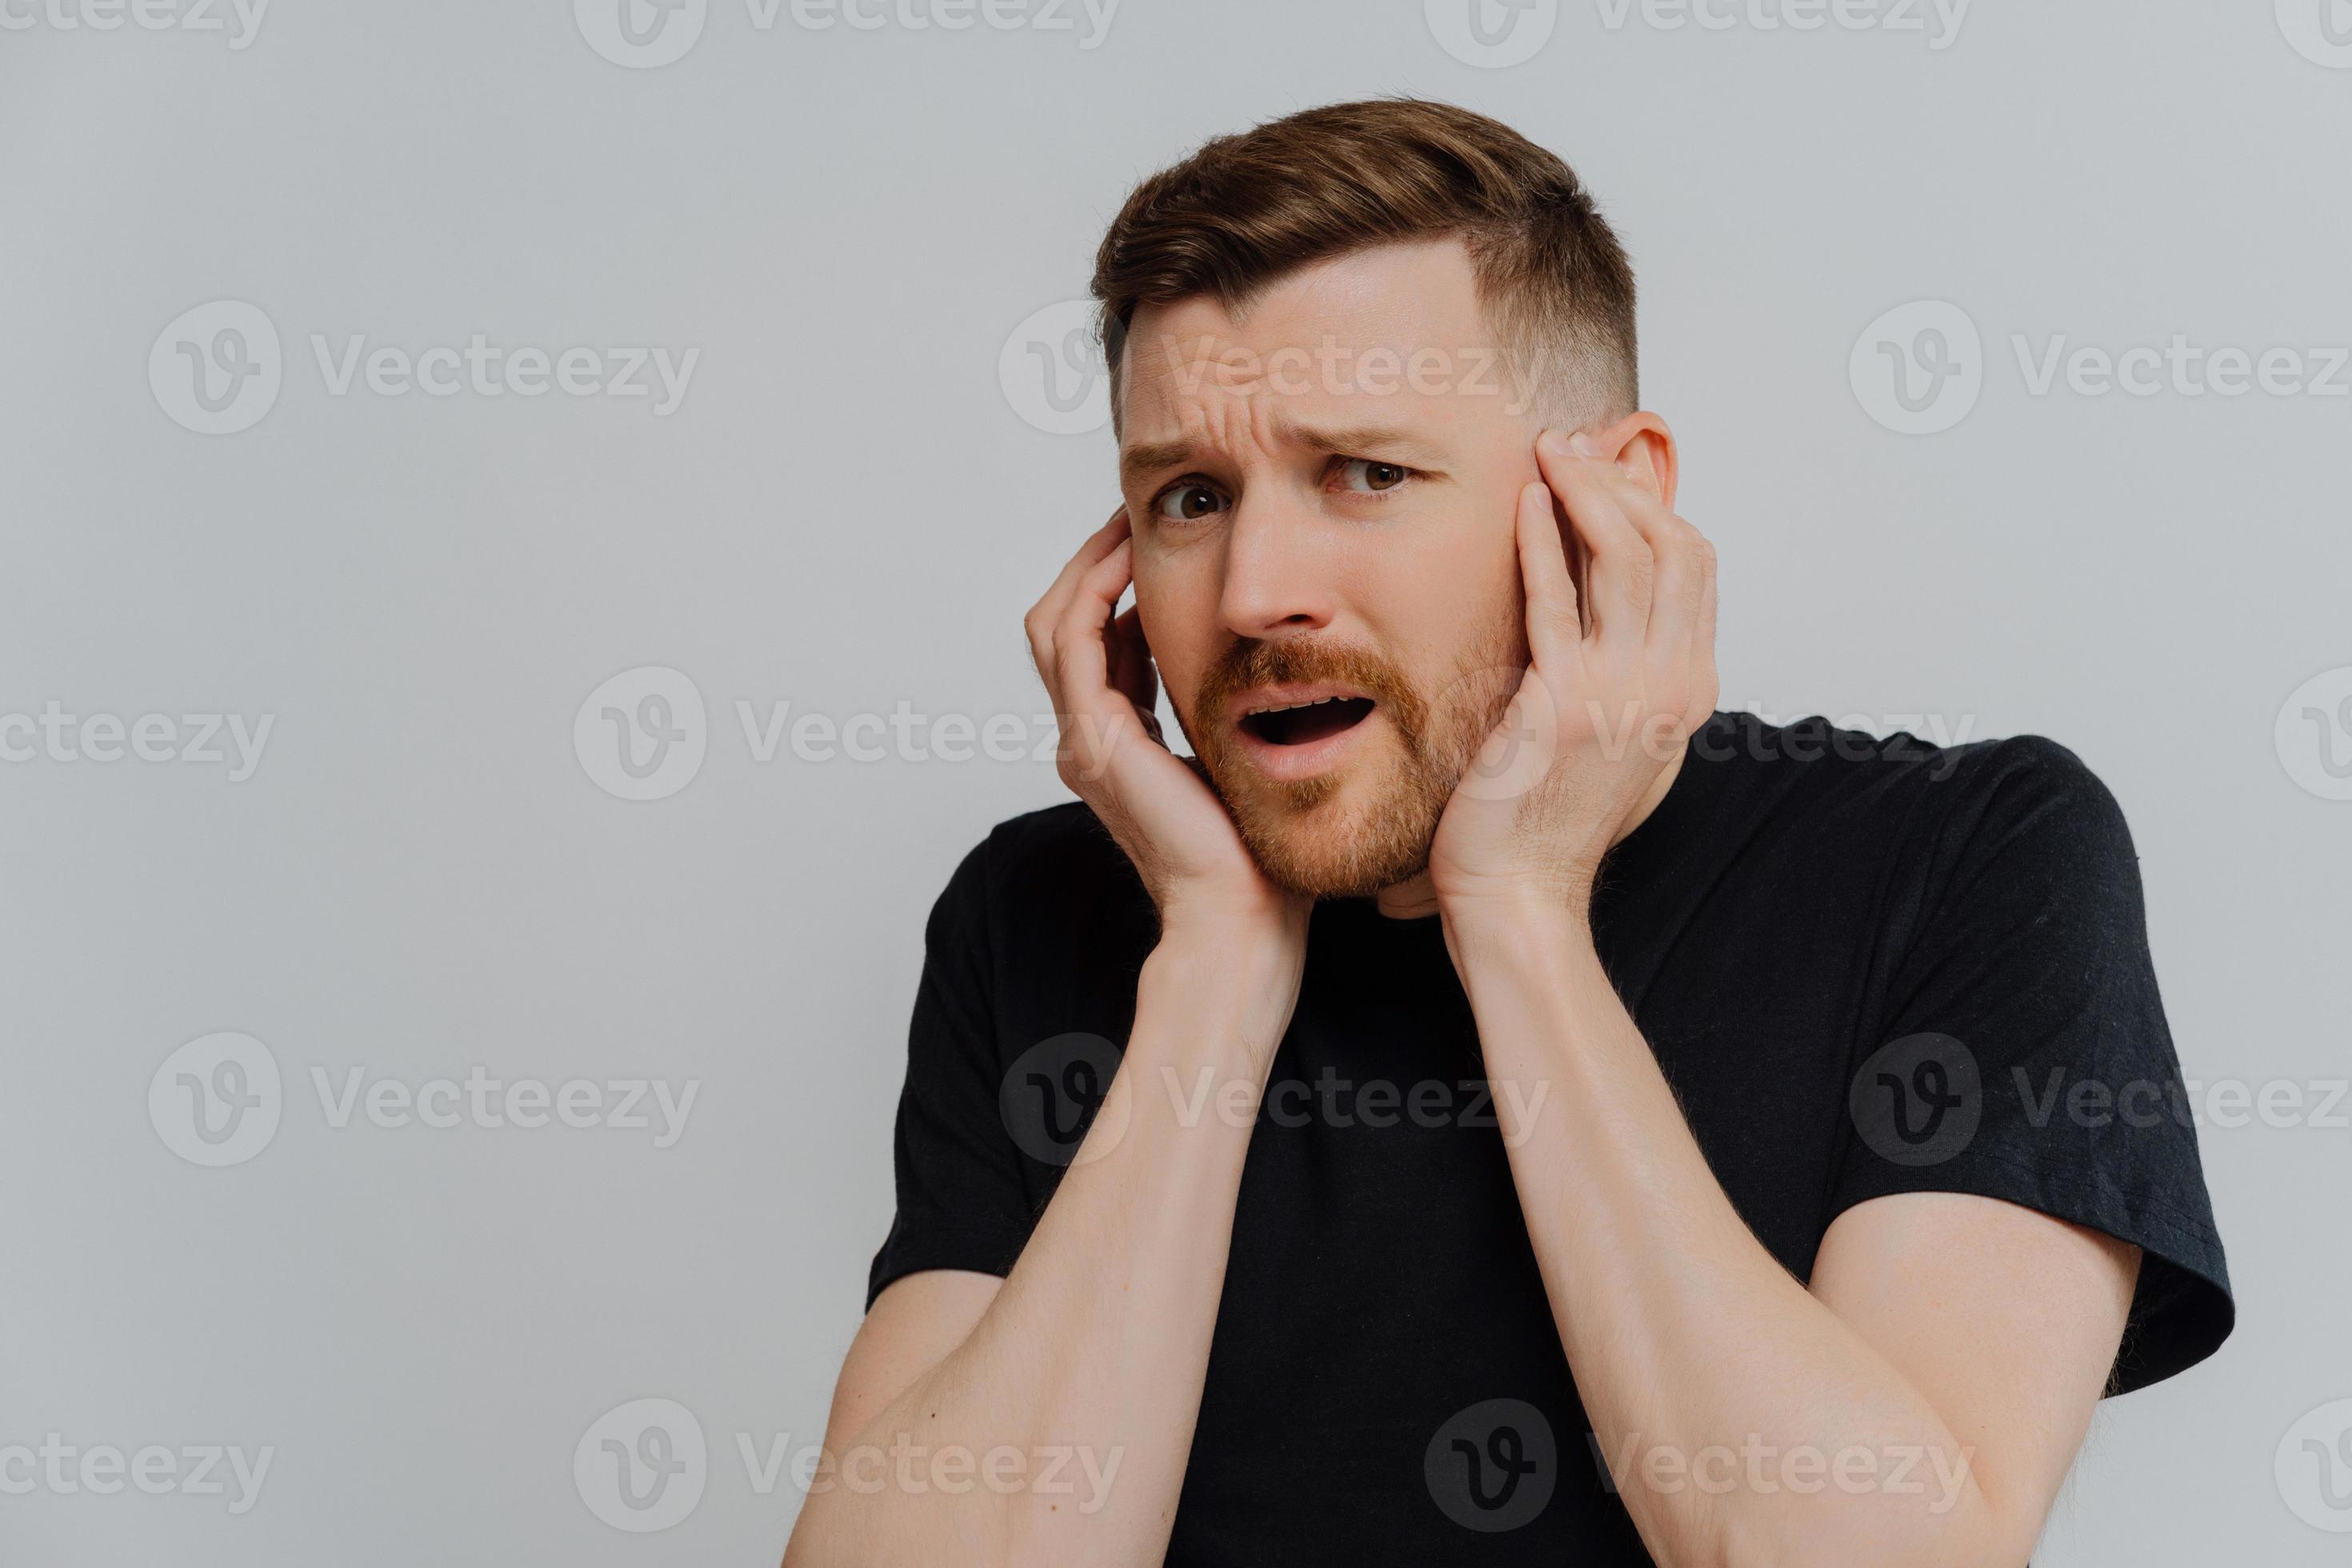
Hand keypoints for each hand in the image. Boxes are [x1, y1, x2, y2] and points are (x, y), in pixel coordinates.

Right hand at [1026, 509, 1308, 940]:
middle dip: (1095, 561)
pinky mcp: (1097, 742)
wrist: (1242, 917)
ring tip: (1128, 521)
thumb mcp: (1242, 754)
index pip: (1097, 642)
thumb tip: (1262, 658)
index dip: (1118, 584)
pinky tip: (1129, 559)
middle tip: (1136, 514)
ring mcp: (1085, 741)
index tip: (1158, 540)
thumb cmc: (1257, 854)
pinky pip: (1075, 640)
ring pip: (1056, 623)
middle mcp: (1091, 740)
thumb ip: (1231, 707)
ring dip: (1089, 564)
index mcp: (1119, 744)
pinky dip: (1094, 591)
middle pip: (1062, 622)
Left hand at [1427, 428, 1718, 916]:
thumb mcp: (1616, 739)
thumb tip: (1606, 606)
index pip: (1695, 565)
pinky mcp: (1563, 706)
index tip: (1605, 470)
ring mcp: (1623, 695)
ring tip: (1549, 454)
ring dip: (1587, 493)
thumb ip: (1627, 674)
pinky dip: (1544, 543)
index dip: (1653, 504)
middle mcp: (1670, 686)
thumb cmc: (1549, 822)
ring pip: (1628, 559)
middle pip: (1672, 546)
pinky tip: (1526, 505)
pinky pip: (1558, 602)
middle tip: (1573, 445)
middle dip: (1623, 482)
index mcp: (1689, 689)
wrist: (1523, 897)